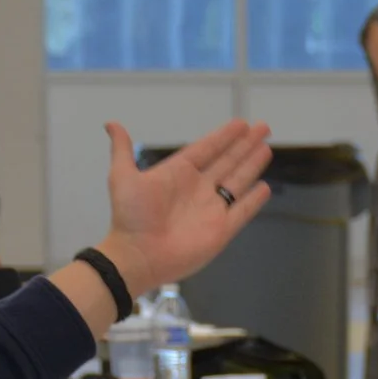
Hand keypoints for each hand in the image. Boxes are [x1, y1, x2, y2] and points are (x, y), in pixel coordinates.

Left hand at [93, 119, 273, 297]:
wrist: (137, 255)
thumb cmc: (131, 216)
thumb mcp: (122, 177)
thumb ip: (122, 150)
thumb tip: (111, 123)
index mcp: (178, 173)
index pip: (207, 149)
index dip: (224, 136)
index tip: (241, 123)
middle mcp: (198, 188)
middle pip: (227, 161)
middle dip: (245, 145)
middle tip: (263, 127)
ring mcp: (211, 209)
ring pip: (238, 181)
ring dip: (252, 165)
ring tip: (266, 148)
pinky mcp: (221, 230)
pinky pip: (242, 211)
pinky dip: (254, 200)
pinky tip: (264, 186)